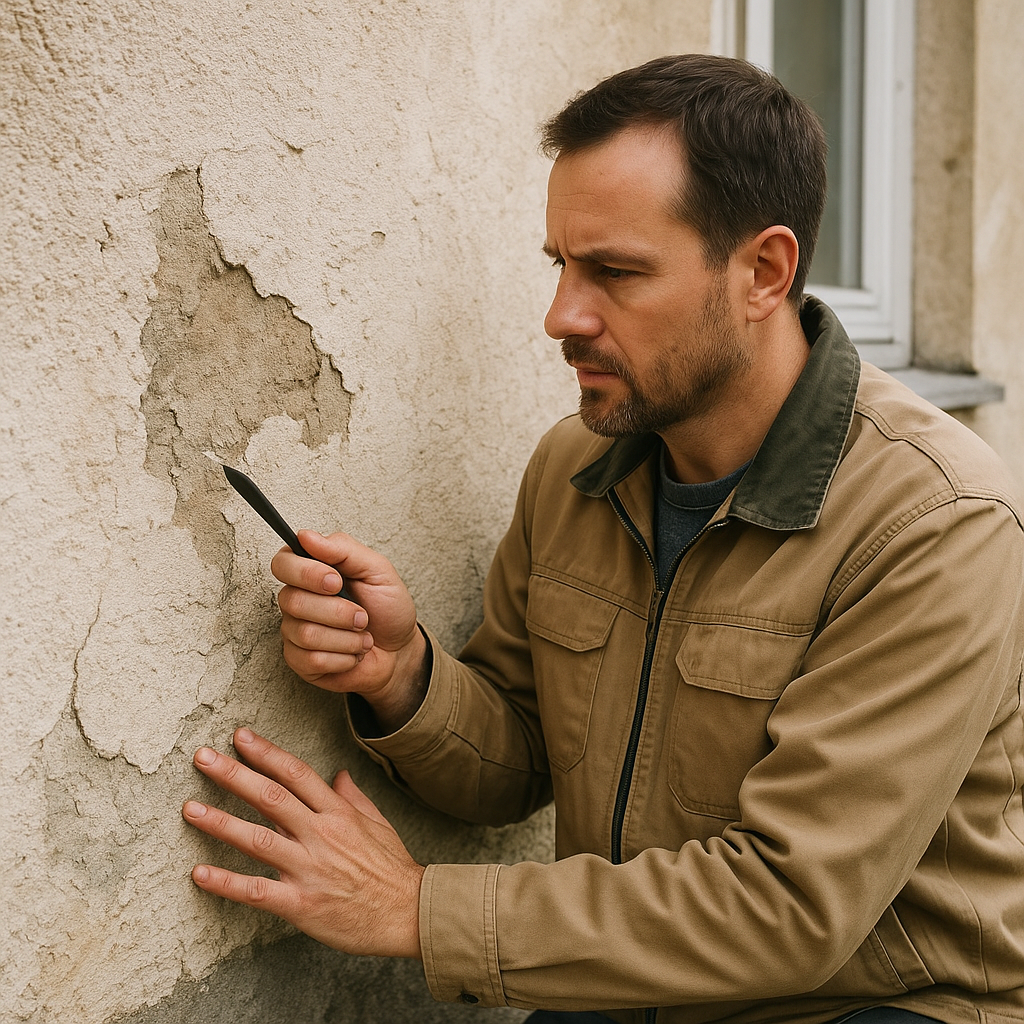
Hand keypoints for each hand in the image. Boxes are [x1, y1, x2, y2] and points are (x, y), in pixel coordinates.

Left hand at [183, 728, 423, 957]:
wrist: (409, 913)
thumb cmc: (393, 868)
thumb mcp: (378, 823)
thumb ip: (353, 797)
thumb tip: (337, 774)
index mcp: (338, 812)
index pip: (296, 774)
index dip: (266, 753)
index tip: (240, 737)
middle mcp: (321, 834)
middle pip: (271, 797)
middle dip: (234, 774)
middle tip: (203, 758)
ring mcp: (309, 868)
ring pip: (258, 839)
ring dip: (221, 822)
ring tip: (191, 809)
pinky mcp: (301, 904)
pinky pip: (256, 891)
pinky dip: (226, 882)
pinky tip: (199, 873)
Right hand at [272, 530, 426, 723]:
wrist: (399, 650)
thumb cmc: (387, 608)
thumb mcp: (377, 571)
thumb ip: (344, 549)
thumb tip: (307, 536)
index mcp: (312, 571)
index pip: (283, 563)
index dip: (306, 573)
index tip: (336, 581)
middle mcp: (297, 599)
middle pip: (293, 601)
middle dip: (338, 611)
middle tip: (362, 615)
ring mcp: (295, 631)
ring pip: (306, 633)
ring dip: (347, 637)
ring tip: (362, 634)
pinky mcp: (300, 661)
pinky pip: (312, 659)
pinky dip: (344, 657)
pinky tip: (353, 653)